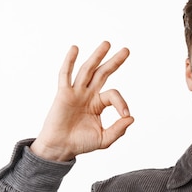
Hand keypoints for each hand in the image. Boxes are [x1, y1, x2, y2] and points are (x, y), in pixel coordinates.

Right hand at [30, 41, 134, 161]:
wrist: (61, 148)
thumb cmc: (80, 143)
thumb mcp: (104, 139)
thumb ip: (118, 130)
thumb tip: (131, 117)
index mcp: (98, 103)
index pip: (113, 95)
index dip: (122, 103)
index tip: (125, 115)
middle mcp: (88, 94)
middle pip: (103, 73)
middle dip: (114, 62)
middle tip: (126, 50)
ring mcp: (76, 92)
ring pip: (87, 70)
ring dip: (97, 56)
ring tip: (107, 44)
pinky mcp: (63, 94)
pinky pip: (65, 75)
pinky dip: (69, 61)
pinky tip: (75, 48)